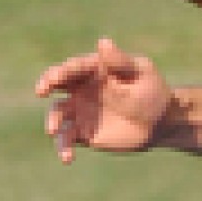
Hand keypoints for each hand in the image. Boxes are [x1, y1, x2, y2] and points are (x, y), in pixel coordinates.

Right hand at [33, 38, 173, 163]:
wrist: (160, 123)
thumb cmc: (152, 92)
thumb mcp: (140, 73)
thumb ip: (120, 62)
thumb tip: (103, 42)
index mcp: (94, 70)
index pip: (73, 68)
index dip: (60, 72)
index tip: (52, 80)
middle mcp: (82, 89)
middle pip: (57, 85)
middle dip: (46, 86)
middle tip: (41, 91)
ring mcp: (81, 112)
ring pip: (58, 115)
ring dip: (53, 122)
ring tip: (54, 131)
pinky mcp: (84, 133)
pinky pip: (68, 139)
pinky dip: (64, 148)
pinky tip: (67, 158)